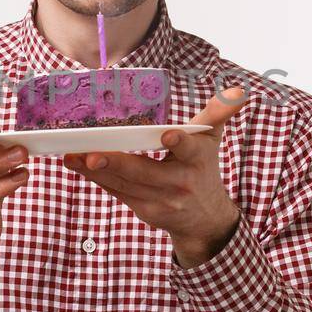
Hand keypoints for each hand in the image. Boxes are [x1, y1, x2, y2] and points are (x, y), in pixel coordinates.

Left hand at [62, 86, 246, 267]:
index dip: (179, 143)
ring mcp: (161, 201)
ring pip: (124, 184)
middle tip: (91, 153)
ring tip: (72, 157)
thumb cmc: (203, 170)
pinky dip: (98, 179)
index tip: (167, 135)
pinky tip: (79, 166)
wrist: (205, 220)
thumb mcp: (212, 141)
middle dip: (116, 163)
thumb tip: (238, 90)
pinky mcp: (145, 211)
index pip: (190, 150)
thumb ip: (218, 113)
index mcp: (198, 160)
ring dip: (96, 171)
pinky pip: (118, 193)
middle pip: (145, 172)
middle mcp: (180, 183)